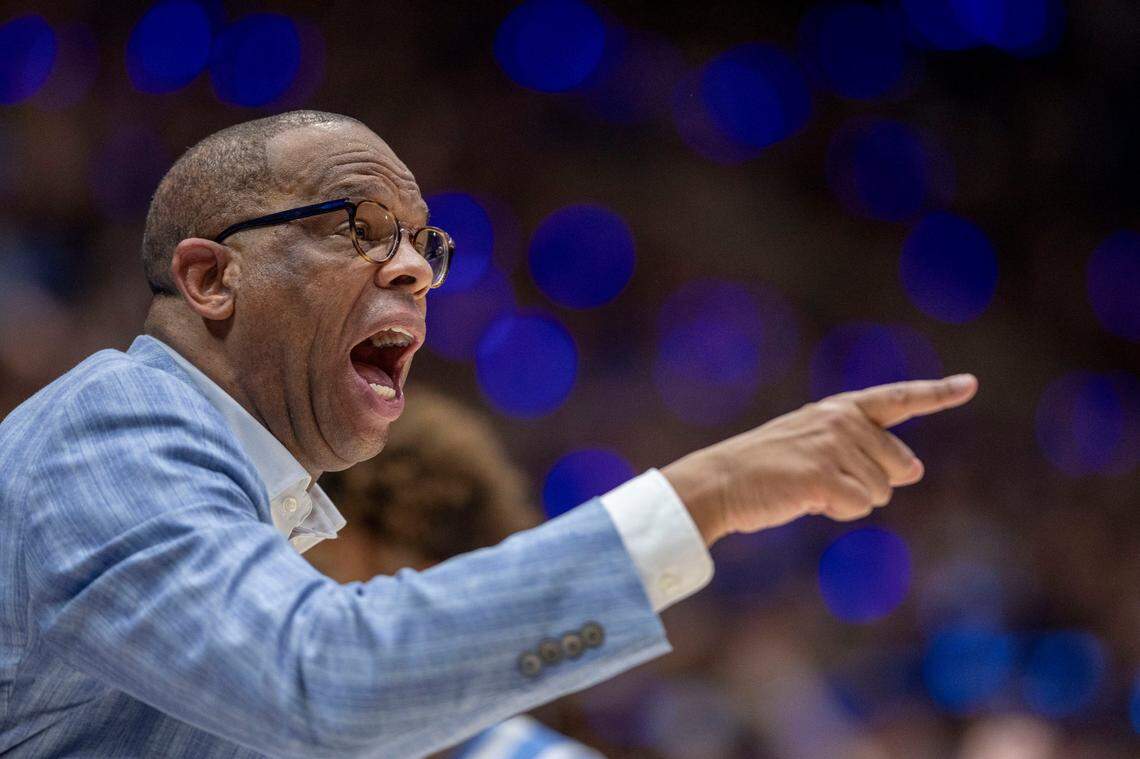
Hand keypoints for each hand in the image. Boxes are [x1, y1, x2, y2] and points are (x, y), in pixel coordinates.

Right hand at [661, 375, 978, 544]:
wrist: (721, 481)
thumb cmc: (767, 468)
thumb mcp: (816, 445)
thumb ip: (866, 450)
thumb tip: (917, 470)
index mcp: (841, 408)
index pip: (898, 398)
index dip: (937, 393)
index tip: (970, 385)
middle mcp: (843, 420)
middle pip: (900, 465)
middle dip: (874, 482)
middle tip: (825, 480)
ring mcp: (834, 446)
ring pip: (881, 493)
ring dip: (850, 500)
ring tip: (808, 488)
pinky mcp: (824, 475)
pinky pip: (859, 506)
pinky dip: (837, 511)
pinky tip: (806, 500)